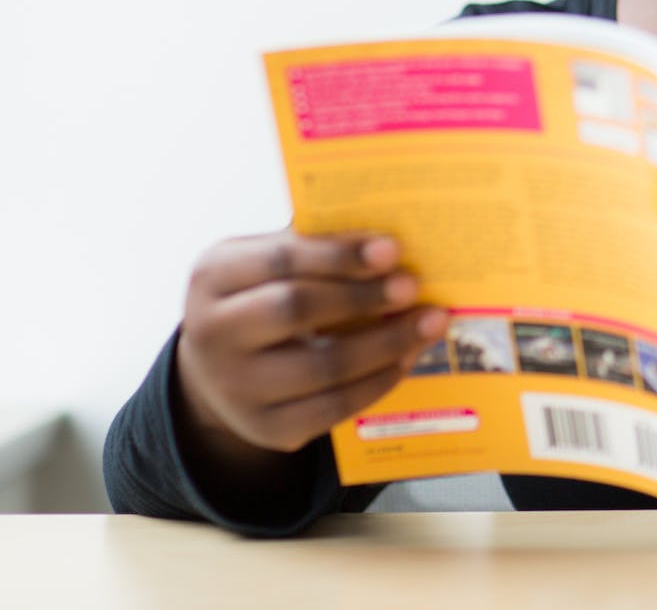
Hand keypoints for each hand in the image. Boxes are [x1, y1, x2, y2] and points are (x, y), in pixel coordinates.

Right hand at [174, 230, 445, 470]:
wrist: (218, 369)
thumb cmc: (261, 297)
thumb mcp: (266, 262)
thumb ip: (314, 246)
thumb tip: (389, 242)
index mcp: (215, 276)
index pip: (280, 260)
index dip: (338, 255)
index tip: (392, 249)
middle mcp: (213, 333)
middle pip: (296, 310)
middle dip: (363, 297)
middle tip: (413, 285)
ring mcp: (235, 387)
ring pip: (323, 366)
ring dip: (387, 343)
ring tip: (430, 322)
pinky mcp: (266, 428)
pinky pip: (334, 407)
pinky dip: (378, 381)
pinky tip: (407, 358)